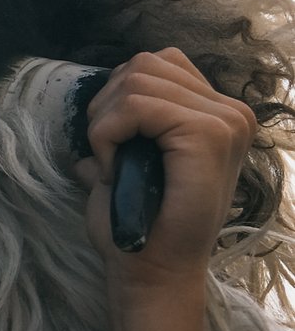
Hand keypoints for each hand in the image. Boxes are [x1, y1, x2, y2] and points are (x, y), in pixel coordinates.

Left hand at [77, 49, 257, 296]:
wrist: (154, 267)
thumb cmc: (140, 220)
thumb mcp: (134, 157)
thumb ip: (126, 119)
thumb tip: (100, 103)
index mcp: (218, 112)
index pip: (157, 63)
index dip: (118, 97)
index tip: (114, 144)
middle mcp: (231, 111)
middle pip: (145, 63)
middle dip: (108, 104)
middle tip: (108, 151)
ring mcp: (225, 121)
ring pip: (137, 78)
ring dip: (106, 119)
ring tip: (113, 159)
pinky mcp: (208, 133)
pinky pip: (136, 104)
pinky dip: (107, 132)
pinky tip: (114, 167)